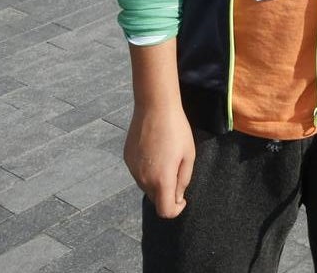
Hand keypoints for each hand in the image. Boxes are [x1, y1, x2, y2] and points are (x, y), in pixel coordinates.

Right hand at [124, 103, 195, 217]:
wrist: (155, 106)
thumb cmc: (176, 129)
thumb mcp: (189, 154)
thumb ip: (184, 180)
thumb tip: (177, 196)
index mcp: (162, 181)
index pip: (165, 211)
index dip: (175, 209)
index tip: (182, 198)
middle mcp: (144, 179)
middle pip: (156, 199)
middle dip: (166, 192)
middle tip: (176, 170)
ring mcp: (133, 170)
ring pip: (146, 186)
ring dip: (156, 180)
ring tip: (165, 156)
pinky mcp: (127, 159)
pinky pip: (138, 172)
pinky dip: (147, 169)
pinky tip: (153, 149)